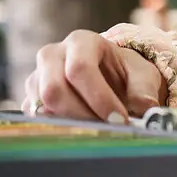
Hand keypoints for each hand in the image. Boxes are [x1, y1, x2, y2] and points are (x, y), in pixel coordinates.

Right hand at [22, 30, 167, 122]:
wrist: (110, 80)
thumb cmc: (124, 73)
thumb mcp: (142, 74)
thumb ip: (144, 90)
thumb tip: (145, 108)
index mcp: (81, 42)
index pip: (80, 67)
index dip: (99, 97)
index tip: (119, 119)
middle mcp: (53, 55)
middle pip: (54, 89)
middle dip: (82, 115)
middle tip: (107, 130)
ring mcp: (37, 78)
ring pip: (42, 107)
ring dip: (70, 125)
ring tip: (97, 132)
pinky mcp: (32, 101)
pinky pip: (37, 120)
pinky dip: (59, 131)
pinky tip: (81, 134)